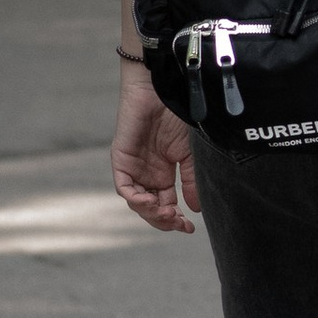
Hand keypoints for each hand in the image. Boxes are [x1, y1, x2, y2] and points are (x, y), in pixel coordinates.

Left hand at [112, 66, 201, 232]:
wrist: (163, 89)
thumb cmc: (178, 115)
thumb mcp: (189, 153)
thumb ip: (191, 180)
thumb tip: (196, 209)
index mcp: (163, 173)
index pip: (166, 205)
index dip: (176, 219)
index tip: (190, 228)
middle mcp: (147, 174)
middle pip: (151, 208)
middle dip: (164, 220)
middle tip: (179, 224)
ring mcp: (133, 168)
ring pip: (136, 201)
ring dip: (150, 213)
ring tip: (166, 214)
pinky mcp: (121, 159)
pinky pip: (124, 187)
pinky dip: (136, 199)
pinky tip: (150, 202)